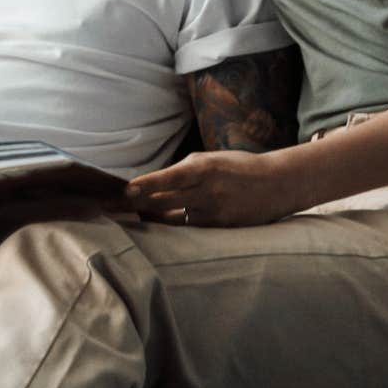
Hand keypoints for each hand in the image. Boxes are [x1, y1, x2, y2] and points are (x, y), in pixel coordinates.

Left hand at [124, 149, 296, 226]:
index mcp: (205, 168)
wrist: (277, 184)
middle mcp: (208, 191)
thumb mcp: (211, 159)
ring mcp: (214, 212)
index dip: (147, 184)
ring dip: (150, 217)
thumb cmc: (238, 167)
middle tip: (110, 205)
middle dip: (136, 204)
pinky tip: (155, 222)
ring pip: (172, 218)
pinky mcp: (219, 227)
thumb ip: (184, 169)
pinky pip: (187, 227)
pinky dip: (170, 224)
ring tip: (129, 214)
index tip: (126, 190)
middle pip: (164, 200)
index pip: (170, 177)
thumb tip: (154, 182)